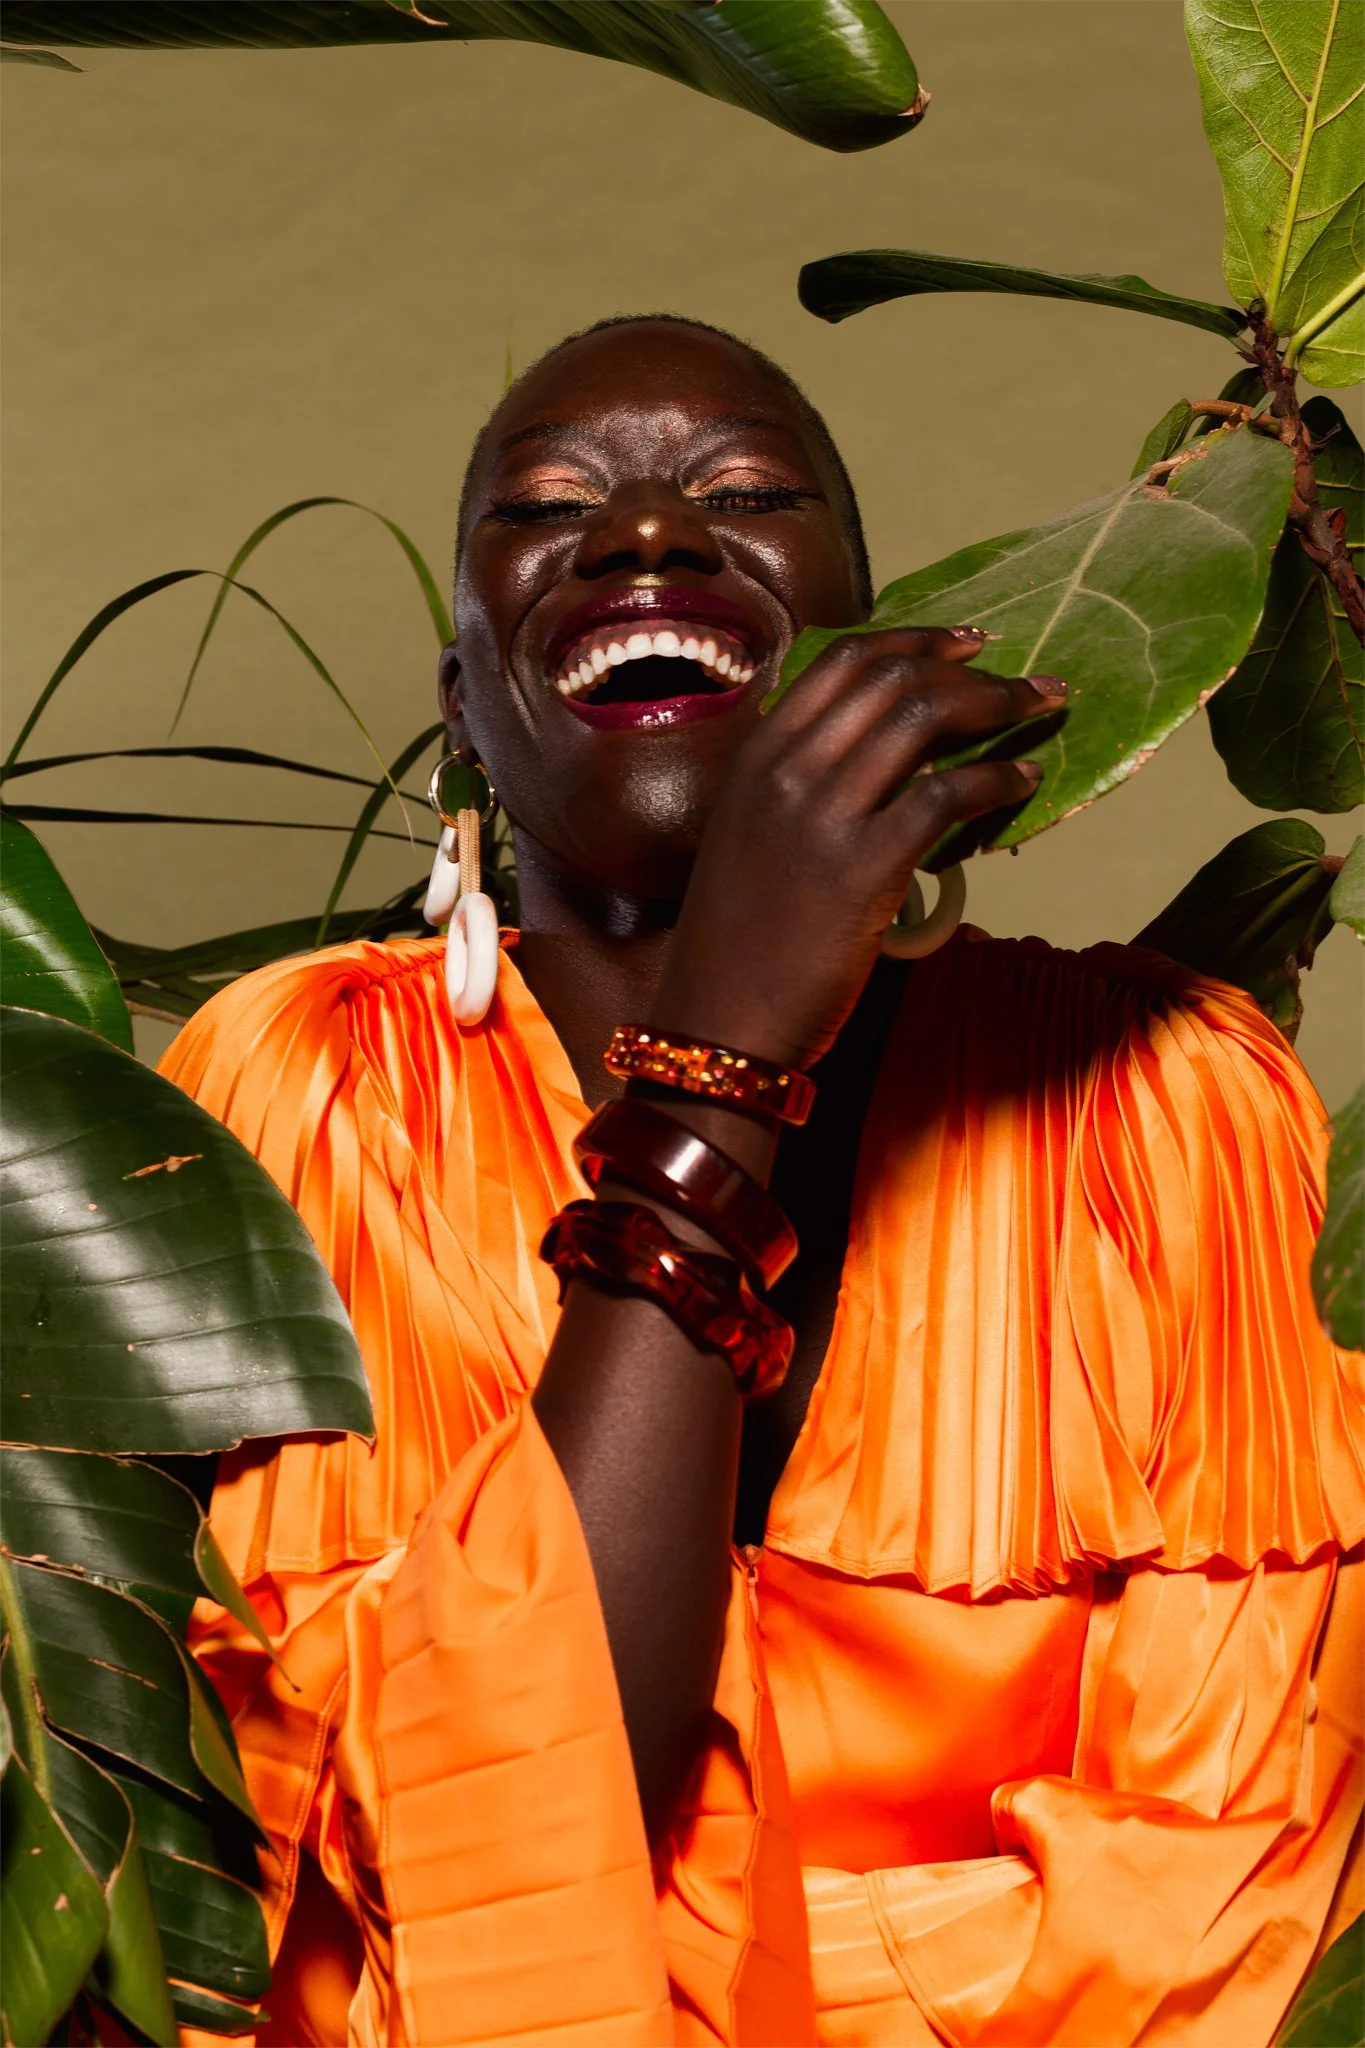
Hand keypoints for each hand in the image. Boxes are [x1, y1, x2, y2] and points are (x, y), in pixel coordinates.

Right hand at [651, 626, 1063, 1070]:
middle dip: (973, 669)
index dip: (915, 639)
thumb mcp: (752, 837)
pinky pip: (944, 795)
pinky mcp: (861, 869)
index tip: (966, 642)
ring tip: (1041, 711)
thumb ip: (801, 785)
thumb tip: (887, 756)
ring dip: (997, 704)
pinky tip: (1024, 782)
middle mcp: (786, 770)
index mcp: (757, 756)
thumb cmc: (740, 941)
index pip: (843, 660)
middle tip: (1026, 679)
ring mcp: (821, 816)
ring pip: (922, 718)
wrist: (717, 1020)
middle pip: (892, 679)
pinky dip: (995, 778)